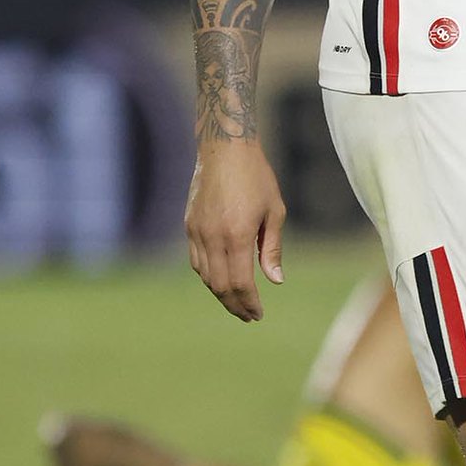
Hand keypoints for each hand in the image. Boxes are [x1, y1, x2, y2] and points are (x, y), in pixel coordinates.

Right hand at [184, 141, 286, 320]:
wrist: (225, 149)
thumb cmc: (257, 177)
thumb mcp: (274, 211)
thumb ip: (271, 249)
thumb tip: (275, 281)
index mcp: (237, 235)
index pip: (241, 283)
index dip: (249, 303)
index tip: (258, 314)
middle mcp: (213, 237)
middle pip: (220, 286)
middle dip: (235, 305)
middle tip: (249, 316)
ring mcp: (197, 232)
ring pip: (205, 276)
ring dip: (221, 294)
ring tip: (237, 302)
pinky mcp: (189, 225)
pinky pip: (196, 261)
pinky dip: (208, 276)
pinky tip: (221, 280)